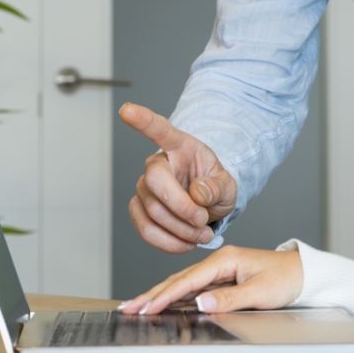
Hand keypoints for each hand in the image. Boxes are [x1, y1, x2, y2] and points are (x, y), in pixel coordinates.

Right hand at [117, 246, 302, 314]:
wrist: (304, 273)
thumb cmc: (286, 279)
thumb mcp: (261, 291)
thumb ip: (230, 298)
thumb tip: (200, 304)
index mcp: (225, 260)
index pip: (188, 280)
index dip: (164, 295)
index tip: (145, 308)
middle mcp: (219, 263)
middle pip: (179, 280)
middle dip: (152, 295)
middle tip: (127, 307)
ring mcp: (220, 271)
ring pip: (183, 284)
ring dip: (159, 295)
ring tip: (136, 306)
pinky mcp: (223, 280)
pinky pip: (193, 289)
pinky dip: (175, 297)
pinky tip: (163, 304)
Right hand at [120, 103, 237, 253]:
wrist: (210, 206)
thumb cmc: (215, 187)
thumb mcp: (227, 184)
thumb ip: (216, 187)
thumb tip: (198, 193)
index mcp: (180, 147)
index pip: (159, 129)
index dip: (142, 120)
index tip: (127, 110)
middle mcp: (157, 165)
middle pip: (156, 184)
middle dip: (182, 209)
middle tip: (203, 220)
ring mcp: (145, 189)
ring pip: (152, 213)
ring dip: (179, 231)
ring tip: (200, 235)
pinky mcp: (140, 211)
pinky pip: (146, 230)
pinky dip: (168, 242)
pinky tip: (185, 242)